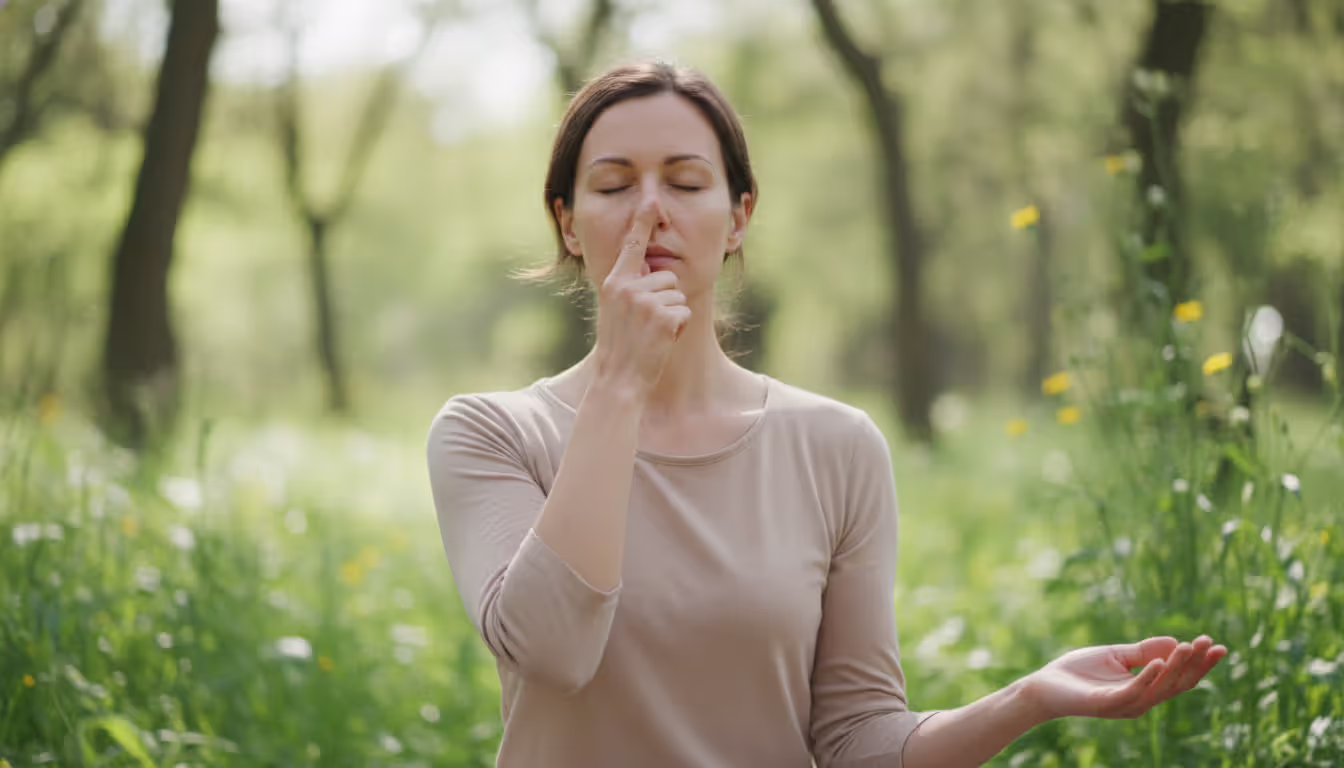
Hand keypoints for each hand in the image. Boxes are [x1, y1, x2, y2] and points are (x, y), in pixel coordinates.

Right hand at [592, 202, 690, 395]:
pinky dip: (678, 329)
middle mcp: (628, 287)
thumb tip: (649, 268)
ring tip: (652, 334)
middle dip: (665, 300)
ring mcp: (646, 302)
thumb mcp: (615, 311)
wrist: (618, 379)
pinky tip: (661, 341)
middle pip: (667, 277)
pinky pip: (684, 313)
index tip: (651, 200)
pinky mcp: (664, 317)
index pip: (631, 246)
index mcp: (614, 283)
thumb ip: (629, 288)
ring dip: (672, 316)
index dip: (643, 222)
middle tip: (646, 325)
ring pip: (678, 296)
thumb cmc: (619, 347)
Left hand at [1024, 635, 1226, 719]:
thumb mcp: (1116, 656)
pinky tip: (1160, 661)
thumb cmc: (1078, 672)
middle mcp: (1140, 701)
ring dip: (1176, 666)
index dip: (1200, 664)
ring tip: (1189, 646)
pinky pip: (1133, 691)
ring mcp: (1125, 704)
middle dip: (1196, 665)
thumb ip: (1143, 651)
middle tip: (1212, 644)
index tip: (1218, 646)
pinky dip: (1148, 677)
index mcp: (1144, 689)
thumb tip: (1175, 641)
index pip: (1179, 678)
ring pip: (1160, 687)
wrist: (1045, 686)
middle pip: (1177, 684)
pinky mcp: (1108, 704)